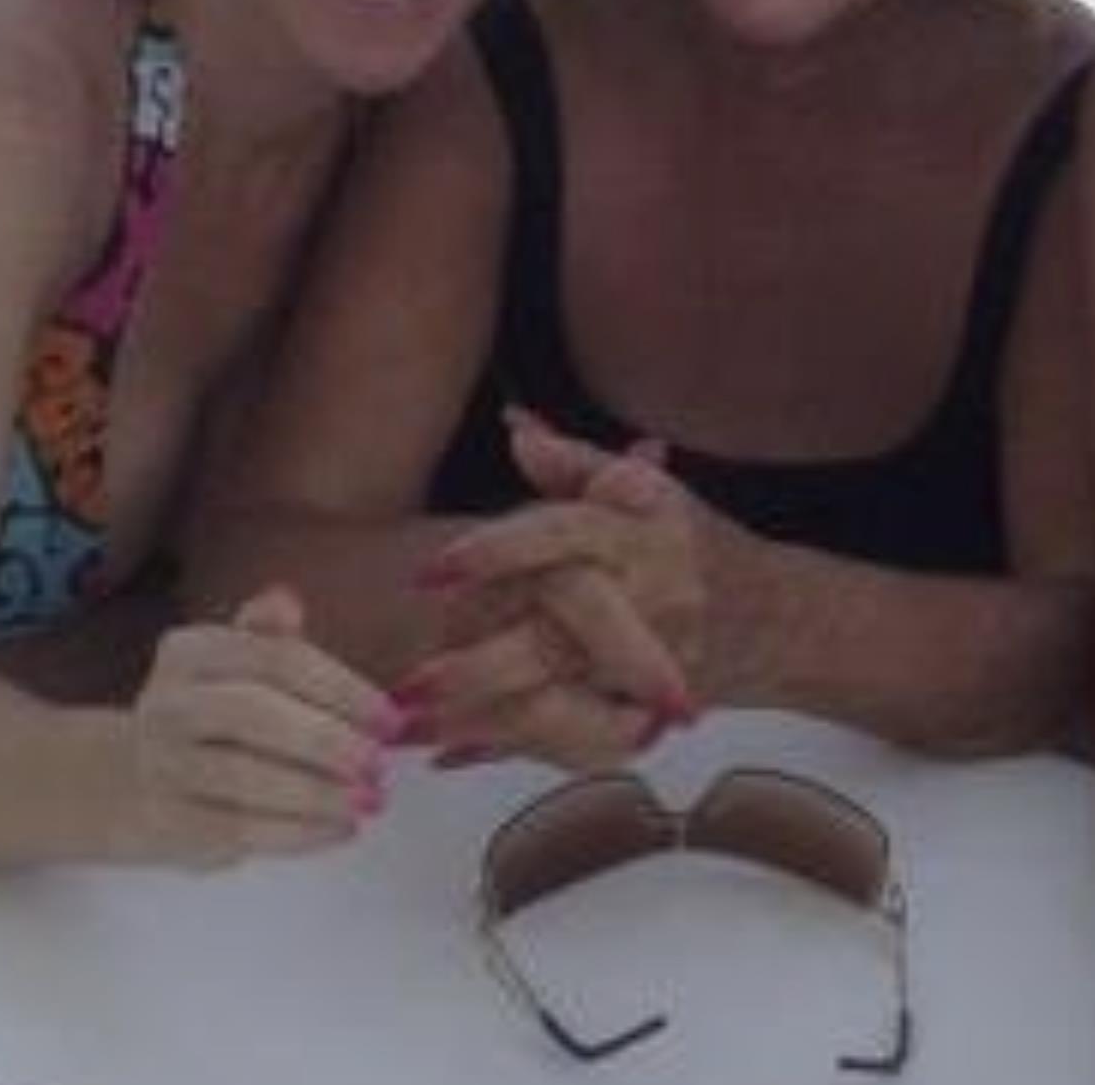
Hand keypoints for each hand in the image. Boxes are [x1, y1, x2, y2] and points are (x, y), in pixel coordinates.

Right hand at [125, 585, 397, 866]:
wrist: (135, 781)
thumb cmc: (213, 714)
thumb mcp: (237, 665)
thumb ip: (270, 637)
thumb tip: (287, 601)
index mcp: (190, 651)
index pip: (272, 659)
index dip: (337, 687)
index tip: (388, 717)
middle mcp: (167, 702)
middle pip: (253, 714)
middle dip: (326, 740)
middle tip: (380, 763)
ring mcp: (162, 765)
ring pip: (245, 778)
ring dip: (317, 792)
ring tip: (370, 800)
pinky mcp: (168, 823)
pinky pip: (239, 830)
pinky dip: (298, 833)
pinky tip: (340, 828)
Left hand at [400, 413, 699, 771]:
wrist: (778, 619)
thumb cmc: (689, 541)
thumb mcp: (646, 488)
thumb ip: (575, 461)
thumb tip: (515, 428)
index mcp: (639, 534)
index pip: (563, 537)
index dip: (497, 552)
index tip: (430, 570)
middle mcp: (644, 605)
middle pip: (556, 642)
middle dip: (481, 667)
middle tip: (408, 683)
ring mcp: (648, 674)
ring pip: (559, 707)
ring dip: (479, 722)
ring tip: (406, 728)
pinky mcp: (648, 722)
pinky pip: (571, 746)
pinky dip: (510, 751)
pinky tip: (446, 754)